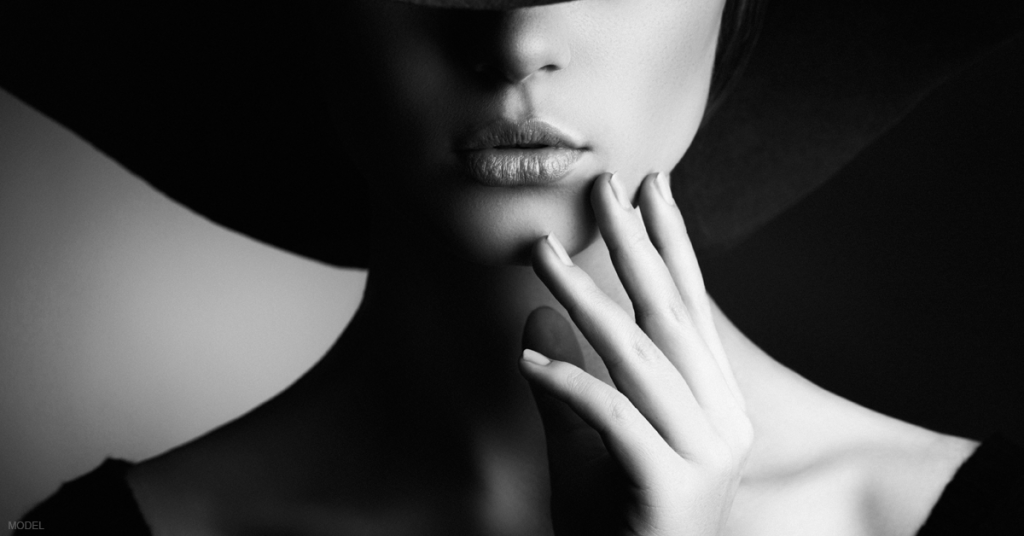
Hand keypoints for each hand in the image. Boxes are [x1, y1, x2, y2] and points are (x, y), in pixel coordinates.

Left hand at [519, 172, 752, 535]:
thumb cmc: (617, 527)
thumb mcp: (582, 448)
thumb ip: (565, 386)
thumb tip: (536, 319)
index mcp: (714, 404)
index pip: (691, 310)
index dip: (671, 245)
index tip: (651, 190)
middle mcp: (721, 421)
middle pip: (671, 317)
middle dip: (637, 245)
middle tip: (606, 186)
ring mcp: (704, 455)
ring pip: (639, 357)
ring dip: (586, 299)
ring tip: (541, 253)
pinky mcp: (670, 487)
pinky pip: (614, 418)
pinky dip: (570, 383)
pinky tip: (526, 359)